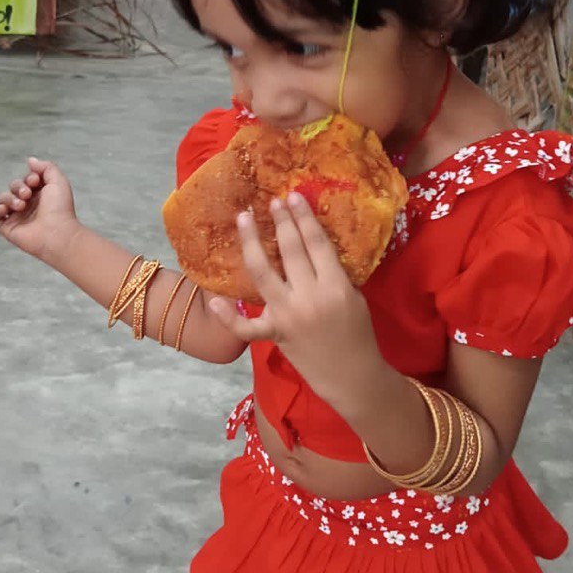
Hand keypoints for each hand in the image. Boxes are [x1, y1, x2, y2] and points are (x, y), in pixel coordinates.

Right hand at [0, 157, 79, 264]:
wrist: (57, 233)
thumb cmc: (60, 209)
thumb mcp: (58, 181)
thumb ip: (45, 167)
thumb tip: (30, 161)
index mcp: (41, 195)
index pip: (27, 179)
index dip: (29, 177)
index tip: (35, 181)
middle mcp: (29, 205)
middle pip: (14, 187)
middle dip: (18, 187)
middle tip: (27, 194)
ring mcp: (18, 217)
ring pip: (3, 199)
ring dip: (9, 198)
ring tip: (21, 205)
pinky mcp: (9, 228)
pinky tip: (5, 209)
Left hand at [208, 193, 384, 406]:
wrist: (351, 375)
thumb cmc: (358, 333)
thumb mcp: (354, 297)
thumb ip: (333, 273)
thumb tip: (310, 244)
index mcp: (336, 285)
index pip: (316, 242)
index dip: (303, 217)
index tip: (293, 197)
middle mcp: (310, 297)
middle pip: (291, 250)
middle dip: (281, 221)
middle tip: (272, 201)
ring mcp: (288, 315)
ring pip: (263, 273)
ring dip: (252, 243)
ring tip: (244, 219)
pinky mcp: (274, 333)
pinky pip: (246, 327)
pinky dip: (228, 316)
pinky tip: (214, 300)